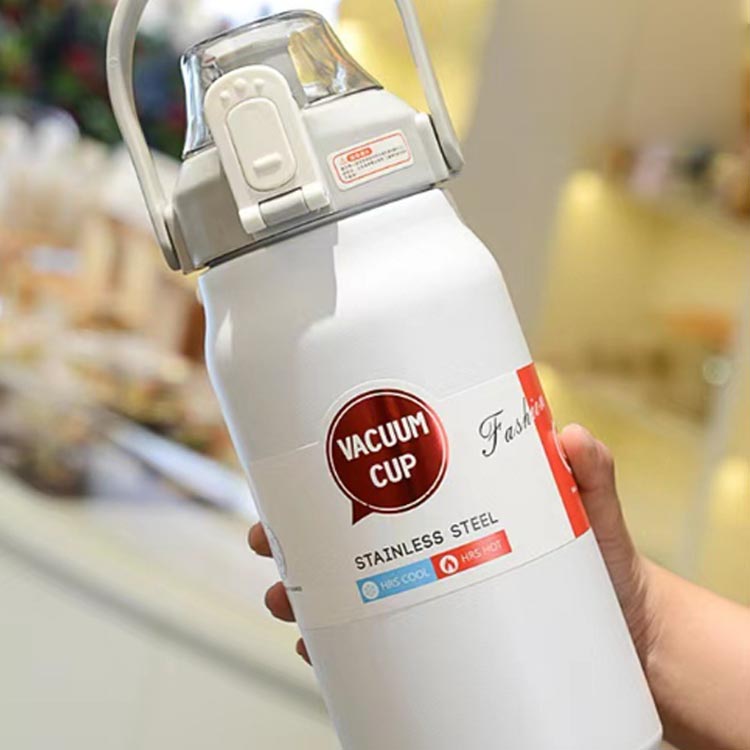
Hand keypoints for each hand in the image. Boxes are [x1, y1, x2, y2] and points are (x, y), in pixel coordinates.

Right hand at [248, 423, 660, 667]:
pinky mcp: (440, 643)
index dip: (321, 479)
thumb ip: (588, 474)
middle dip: (295, 536)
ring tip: (285, 602)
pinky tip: (320, 654)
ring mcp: (429, 593)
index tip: (284, 479)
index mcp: (451, 505)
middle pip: (344, 535)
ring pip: (347, 589)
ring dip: (306, 593)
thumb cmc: (606, 567)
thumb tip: (570, 437)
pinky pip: (376, 647)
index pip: (375, 484)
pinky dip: (341, 650)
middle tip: (270, 541)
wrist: (630, 639)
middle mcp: (430, 546)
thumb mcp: (593, 513)